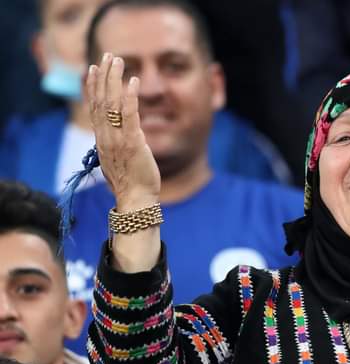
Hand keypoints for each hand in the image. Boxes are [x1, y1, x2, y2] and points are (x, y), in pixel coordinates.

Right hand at [87, 52, 160, 209]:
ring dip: (115, 79)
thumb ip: (115, 143)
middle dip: (103, 76)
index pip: (94, 107)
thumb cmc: (130, 182)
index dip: (92, 86)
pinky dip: (130, 96)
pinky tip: (133, 81)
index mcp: (101, 140)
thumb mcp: (117, 159)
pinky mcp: (133, 143)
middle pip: (101, 100)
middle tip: (108, 56)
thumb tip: (117, 134)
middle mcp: (106, 137)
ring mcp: (118, 139)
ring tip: (118, 61)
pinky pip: (130, 115)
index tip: (92, 68)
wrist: (135, 199)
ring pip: (112, 103)